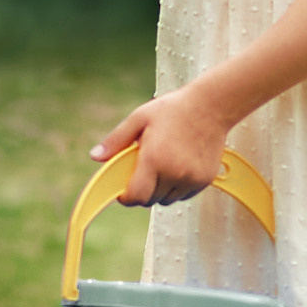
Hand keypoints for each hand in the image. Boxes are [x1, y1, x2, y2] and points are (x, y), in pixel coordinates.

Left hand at [92, 86, 231, 205]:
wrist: (211, 106)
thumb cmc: (172, 110)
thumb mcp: (139, 118)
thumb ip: (116, 140)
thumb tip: (95, 157)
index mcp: (154, 159)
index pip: (136, 196)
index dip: (125, 197)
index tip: (122, 191)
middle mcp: (174, 173)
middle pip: (150, 200)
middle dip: (141, 191)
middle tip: (142, 172)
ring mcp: (192, 178)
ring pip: (168, 200)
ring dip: (160, 191)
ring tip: (160, 168)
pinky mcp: (205, 180)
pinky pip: (184, 195)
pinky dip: (177, 188)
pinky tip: (177, 168)